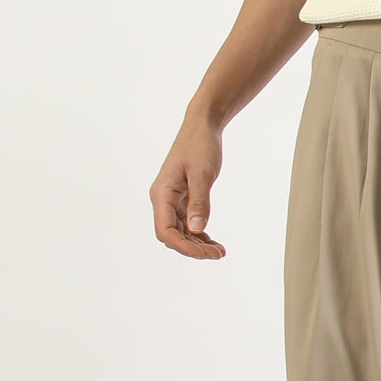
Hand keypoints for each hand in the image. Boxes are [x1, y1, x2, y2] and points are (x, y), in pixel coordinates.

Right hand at [150, 119, 227, 258]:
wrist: (202, 126)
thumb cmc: (200, 145)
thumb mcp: (202, 173)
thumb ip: (199, 202)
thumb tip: (197, 230)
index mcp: (162, 193)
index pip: (165, 230)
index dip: (184, 246)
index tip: (206, 253)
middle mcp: (163, 199)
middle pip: (172, 235)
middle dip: (193, 248)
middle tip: (218, 254)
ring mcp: (172, 199)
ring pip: (180, 231)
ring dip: (197, 244)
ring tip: (219, 251)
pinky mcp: (183, 198)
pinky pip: (187, 222)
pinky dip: (199, 234)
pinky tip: (212, 241)